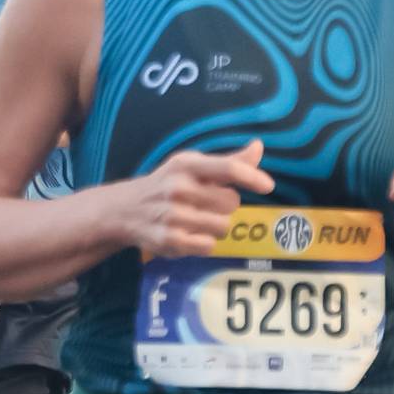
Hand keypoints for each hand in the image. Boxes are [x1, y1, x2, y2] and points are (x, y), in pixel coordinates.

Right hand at [118, 140, 274, 257]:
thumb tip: (259, 147)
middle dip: (225, 205)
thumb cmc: (167, 184)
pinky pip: (209, 246)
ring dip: (216, 225)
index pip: (228, 169)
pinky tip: (189, 234)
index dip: (252, 178)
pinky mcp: (170, 241)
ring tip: (196, 220)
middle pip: (232, 202)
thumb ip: (228, 161)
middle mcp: (179, 188)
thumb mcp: (191, 166)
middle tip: (205, 204)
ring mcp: (173, 215)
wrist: (124, 210)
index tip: (268, 186)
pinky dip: (204, 243)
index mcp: (186, 165)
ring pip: (223, 226)